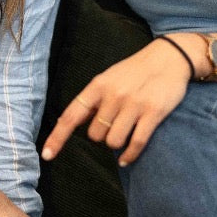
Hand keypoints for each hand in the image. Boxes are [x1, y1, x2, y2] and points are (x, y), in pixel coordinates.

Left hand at [41, 39, 194, 167]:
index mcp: (98, 86)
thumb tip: (73, 123)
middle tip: (113, 126)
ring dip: (116, 144)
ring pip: (113, 141)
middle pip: (94, 135)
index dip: (57, 137)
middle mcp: (113, 95)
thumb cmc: (135, 71)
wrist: (169, 58)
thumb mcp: (109, 78)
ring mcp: (133, 104)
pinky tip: (127, 158)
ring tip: (124, 134)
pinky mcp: (153, 113)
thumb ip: (93, 99)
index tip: (46, 155)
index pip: (71, 115)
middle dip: (101, 136)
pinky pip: (135, 143)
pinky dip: (129, 155)